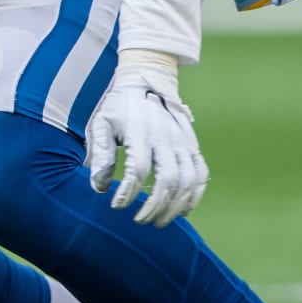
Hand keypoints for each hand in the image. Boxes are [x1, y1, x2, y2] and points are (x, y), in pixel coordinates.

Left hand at [87, 50, 206, 227]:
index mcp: (140, 131)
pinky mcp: (192, 145)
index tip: (116, 206)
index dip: (128, 192)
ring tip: (159, 220)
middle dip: (154, 206)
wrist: (146, 81)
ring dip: (174, 206)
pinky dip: (195, 195)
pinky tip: (181, 210)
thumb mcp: (102, 124)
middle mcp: (165, 136)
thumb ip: (101, 155)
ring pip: (187, 181)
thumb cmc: (119, 107)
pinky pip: (201, 174)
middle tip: (140, 220)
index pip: (138, 170)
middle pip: (167, 180)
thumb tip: (100, 188)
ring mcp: (182, 141)